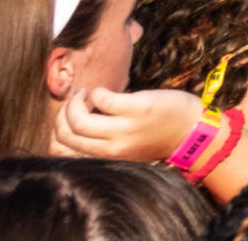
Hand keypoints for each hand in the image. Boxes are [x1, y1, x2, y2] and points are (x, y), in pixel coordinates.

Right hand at [52, 86, 204, 162]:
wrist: (192, 130)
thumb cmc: (154, 135)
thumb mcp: (122, 147)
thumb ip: (99, 141)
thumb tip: (72, 122)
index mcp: (105, 158)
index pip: (59, 151)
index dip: (55, 130)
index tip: (67, 116)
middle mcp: (111, 148)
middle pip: (65, 134)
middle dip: (62, 113)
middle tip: (75, 100)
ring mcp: (124, 129)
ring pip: (78, 119)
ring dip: (75, 101)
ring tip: (84, 93)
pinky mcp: (137, 109)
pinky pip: (102, 99)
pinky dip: (97, 92)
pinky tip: (103, 91)